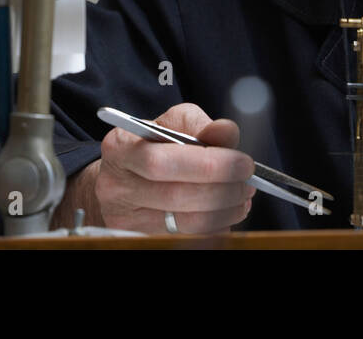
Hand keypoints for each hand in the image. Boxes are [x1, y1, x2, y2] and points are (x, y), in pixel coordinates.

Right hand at [92, 102, 255, 234]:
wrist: (121, 180)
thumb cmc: (151, 146)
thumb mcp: (170, 125)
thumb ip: (199, 126)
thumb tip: (227, 131)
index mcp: (120, 147)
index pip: (163, 161)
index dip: (207, 165)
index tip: (243, 162)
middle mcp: (116, 185)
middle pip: (175, 195)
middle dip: (220, 190)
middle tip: (247, 183)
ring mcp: (125, 218)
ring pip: (184, 223)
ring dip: (223, 211)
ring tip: (241, 198)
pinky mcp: (139, 237)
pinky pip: (187, 238)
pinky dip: (213, 227)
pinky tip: (224, 213)